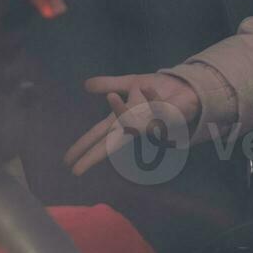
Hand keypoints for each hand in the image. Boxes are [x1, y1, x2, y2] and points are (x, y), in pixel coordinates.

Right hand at [63, 74, 201, 176]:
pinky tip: (146, 87)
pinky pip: (158, 109)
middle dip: (94, 154)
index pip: (98, 136)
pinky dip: (152, 96)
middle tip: (76, 169)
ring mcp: (151, 125)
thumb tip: (85, 85)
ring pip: (133, 125)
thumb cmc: (159, 91)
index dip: (83, 148)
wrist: (185, 87)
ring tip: (111, 97)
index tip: (67, 163)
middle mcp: (134, 126)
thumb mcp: (129, 83)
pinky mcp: (168, 119)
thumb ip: (108, 83)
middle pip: (110, 143)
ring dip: (123, 112)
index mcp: (122, 120)